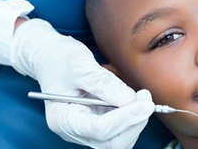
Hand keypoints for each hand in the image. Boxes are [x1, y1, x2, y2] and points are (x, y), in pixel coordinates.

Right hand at [10, 19, 154, 147]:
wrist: (51, 57)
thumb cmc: (59, 59)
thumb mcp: (78, 64)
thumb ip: (102, 83)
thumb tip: (129, 99)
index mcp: (63, 119)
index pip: (100, 130)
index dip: (126, 118)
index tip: (145, 102)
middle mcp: (75, 130)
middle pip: (112, 142)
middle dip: (134, 121)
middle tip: (145, 98)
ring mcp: (87, 129)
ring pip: (120, 139)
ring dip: (136, 120)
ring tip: (139, 96)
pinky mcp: (99, 122)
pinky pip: (122, 129)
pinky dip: (133, 116)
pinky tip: (133, 99)